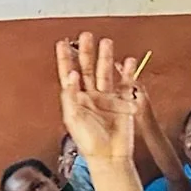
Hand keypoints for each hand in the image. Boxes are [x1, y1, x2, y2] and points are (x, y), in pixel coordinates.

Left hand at [55, 33, 138, 165]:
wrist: (110, 155)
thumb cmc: (89, 142)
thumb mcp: (73, 118)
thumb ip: (71, 96)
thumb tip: (71, 75)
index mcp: (76, 99)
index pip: (69, 74)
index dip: (66, 59)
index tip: (62, 43)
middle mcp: (91, 95)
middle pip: (88, 68)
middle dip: (86, 52)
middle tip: (85, 36)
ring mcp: (107, 97)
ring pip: (106, 72)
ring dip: (106, 57)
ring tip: (106, 42)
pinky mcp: (123, 101)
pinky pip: (126, 82)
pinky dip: (128, 71)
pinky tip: (128, 61)